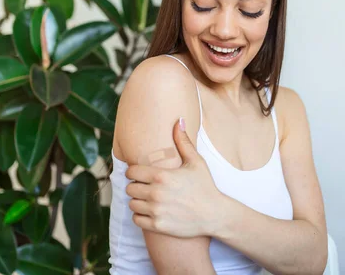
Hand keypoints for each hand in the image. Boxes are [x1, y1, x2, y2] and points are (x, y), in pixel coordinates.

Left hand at [125, 118, 221, 237]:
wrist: (215, 214)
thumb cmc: (205, 186)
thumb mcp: (196, 162)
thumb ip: (183, 141)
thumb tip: (179, 120)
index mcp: (162, 175)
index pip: (132, 171)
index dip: (135, 172)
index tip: (141, 173)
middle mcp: (156, 193)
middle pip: (129, 188)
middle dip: (136, 186)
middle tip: (146, 186)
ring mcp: (156, 210)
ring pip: (132, 204)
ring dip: (138, 201)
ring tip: (148, 199)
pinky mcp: (157, 225)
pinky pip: (136, 219)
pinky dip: (140, 216)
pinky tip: (151, 211)